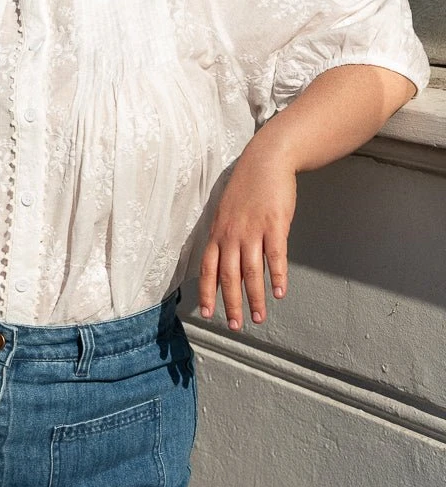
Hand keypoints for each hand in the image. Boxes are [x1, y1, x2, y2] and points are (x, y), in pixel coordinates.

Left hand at [198, 148, 295, 329]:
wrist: (265, 161)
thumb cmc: (247, 188)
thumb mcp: (227, 212)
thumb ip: (226, 237)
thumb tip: (228, 262)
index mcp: (218, 233)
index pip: (207, 268)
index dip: (207, 292)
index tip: (208, 313)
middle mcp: (231, 234)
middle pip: (228, 276)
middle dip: (231, 304)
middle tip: (235, 325)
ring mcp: (253, 230)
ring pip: (251, 271)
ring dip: (255, 298)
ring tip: (259, 317)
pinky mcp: (275, 224)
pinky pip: (275, 256)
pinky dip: (277, 276)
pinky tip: (279, 293)